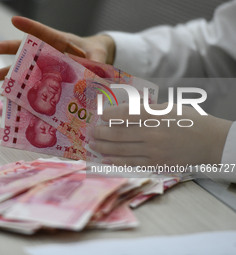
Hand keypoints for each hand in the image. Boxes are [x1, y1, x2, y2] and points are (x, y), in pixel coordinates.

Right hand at [0, 16, 114, 80]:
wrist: (97, 58)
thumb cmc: (97, 53)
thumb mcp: (98, 58)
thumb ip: (96, 66)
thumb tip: (94, 80)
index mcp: (63, 43)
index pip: (44, 33)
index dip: (30, 27)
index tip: (14, 20)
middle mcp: (51, 52)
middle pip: (27, 48)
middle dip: (9, 48)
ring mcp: (48, 64)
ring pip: (26, 66)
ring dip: (9, 71)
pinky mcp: (48, 76)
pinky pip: (33, 80)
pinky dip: (23, 87)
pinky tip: (11, 93)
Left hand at [89, 103, 231, 165]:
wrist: (210, 141)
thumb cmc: (188, 120)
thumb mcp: (168, 108)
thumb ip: (146, 110)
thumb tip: (121, 112)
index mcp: (156, 116)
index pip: (126, 114)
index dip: (109, 114)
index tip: (100, 114)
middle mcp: (152, 133)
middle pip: (119, 133)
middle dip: (101, 133)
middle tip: (90, 132)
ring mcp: (153, 151)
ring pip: (122, 150)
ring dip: (104, 147)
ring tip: (92, 145)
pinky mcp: (156, 164)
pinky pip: (132, 163)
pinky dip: (116, 161)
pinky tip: (105, 159)